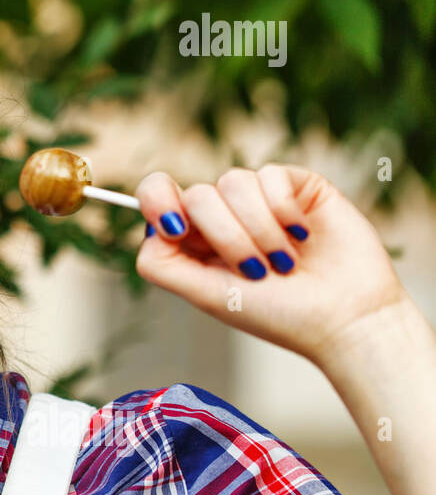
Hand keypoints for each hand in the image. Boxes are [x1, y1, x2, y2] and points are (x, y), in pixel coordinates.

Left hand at [133, 164, 411, 367]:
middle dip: (226, 237)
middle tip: (255, 272)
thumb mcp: (207, 295)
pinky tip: (303, 236)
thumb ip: (161, 264)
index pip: (157, 195)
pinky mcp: (296, 186)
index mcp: (194, 239)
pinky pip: (269, 175)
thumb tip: (148, 227)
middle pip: (195, 194)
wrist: (347, 319)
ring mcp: (259, 199)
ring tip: (285, 262)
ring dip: (258, 229)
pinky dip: (283, 211)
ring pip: (232, 182)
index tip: (176, 227)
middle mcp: (223, 215)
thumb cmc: (277, 315)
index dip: (158, 201)